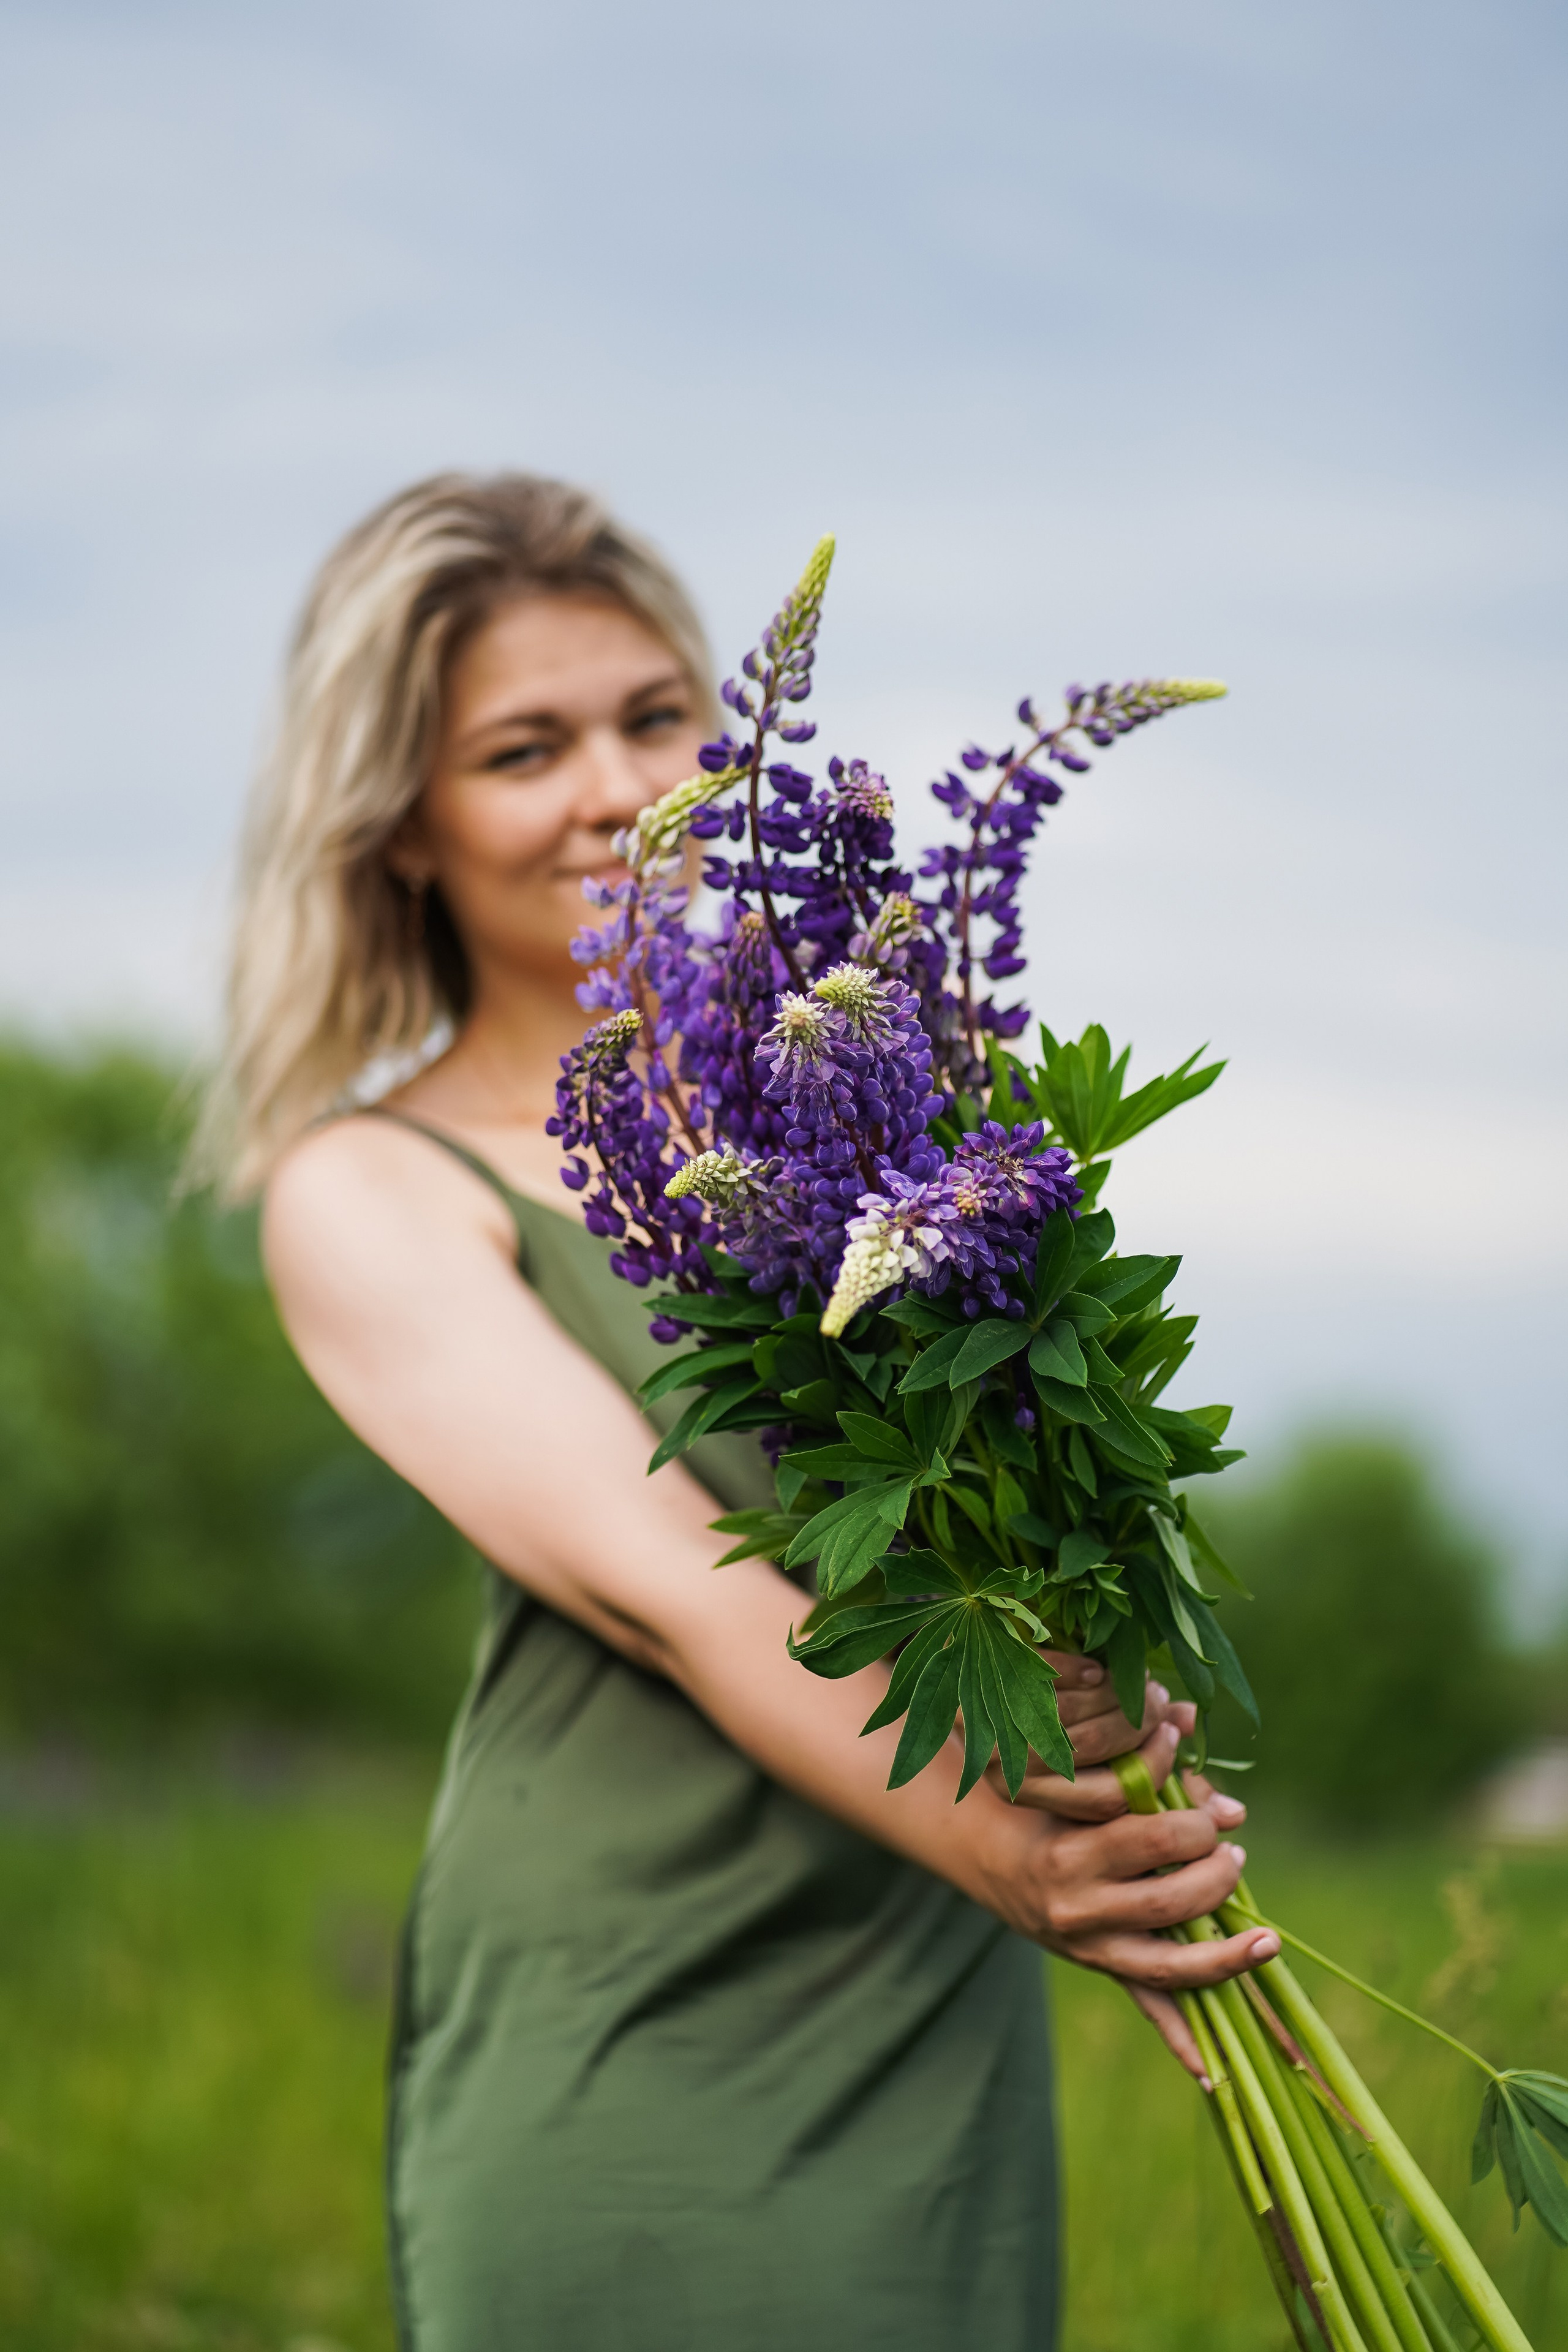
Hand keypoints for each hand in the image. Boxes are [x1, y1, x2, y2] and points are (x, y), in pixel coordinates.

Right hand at [974, 1659, 1275, 2080]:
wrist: (986, 1851)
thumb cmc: (1047, 1797)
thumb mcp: (1085, 1775)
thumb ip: (1154, 1768)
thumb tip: (1220, 1769)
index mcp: (1070, 1852)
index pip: (1152, 1838)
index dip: (1198, 1821)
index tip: (1219, 1807)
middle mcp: (1076, 1908)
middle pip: (1171, 1902)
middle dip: (1218, 1877)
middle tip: (1234, 1853)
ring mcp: (1087, 1947)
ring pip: (1170, 1965)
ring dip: (1226, 1954)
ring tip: (1262, 1934)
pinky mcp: (1098, 1967)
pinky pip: (1145, 2006)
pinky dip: (1181, 2038)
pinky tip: (1216, 2071)